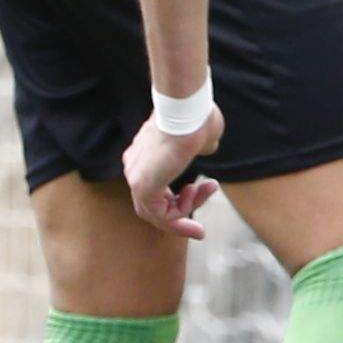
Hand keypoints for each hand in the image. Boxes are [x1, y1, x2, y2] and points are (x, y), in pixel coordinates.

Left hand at [121, 101, 221, 236]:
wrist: (188, 110)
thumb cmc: (197, 115)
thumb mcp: (201, 133)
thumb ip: (200, 144)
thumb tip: (206, 147)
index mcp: (142, 154)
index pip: (154, 188)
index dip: (178, 200)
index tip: (203, 194)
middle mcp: (133, 167)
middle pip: (151, 207)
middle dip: (178, 219)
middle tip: (200, 232)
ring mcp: (135, 178)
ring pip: (157, 213)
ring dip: (186, 212)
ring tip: (208, 190)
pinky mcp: (142, 187)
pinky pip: (161, 214)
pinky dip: (182, 212)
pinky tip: (196, 191)